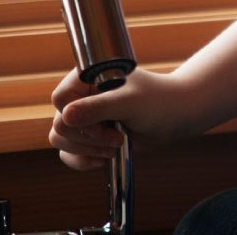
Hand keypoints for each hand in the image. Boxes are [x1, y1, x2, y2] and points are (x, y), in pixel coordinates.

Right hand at [49, 67, 190, 170]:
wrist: (176, 117)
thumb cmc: (158, 101)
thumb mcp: (130, 103)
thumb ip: (98, 108)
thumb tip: (65, 117)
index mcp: (88, 77)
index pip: (60, 98)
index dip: (76, 118)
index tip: (104, 124)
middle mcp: (82, 95)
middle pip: (59, 124)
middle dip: (88, 139)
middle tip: (117, 138)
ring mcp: (85, 116)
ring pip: (61, 140)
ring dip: (87, 150)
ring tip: (116, 146)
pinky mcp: (89, 135)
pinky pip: (68, 153)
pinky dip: (83, 160)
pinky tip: (104, 159)